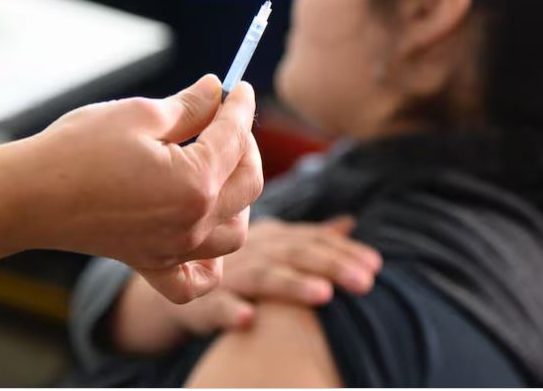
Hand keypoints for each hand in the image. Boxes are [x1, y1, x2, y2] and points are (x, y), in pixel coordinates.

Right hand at [15, 75, 263, 303]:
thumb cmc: (77, 151)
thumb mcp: (139, 114)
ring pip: (235, 233)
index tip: (239, 88)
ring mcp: (174, 249)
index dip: (241, 107)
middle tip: (228, 121)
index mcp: (195, 184)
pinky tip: (204, 234)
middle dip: (246, 147)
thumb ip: (189, 105)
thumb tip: (217, 91)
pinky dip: (211, 264)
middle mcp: (192, 224)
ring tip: (220, 169)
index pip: (235, 138)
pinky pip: (196, 279)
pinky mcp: (152, 263)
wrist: (27, 195)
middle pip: (248, 185)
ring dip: (239, 199)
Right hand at [111, 217, 381, 353]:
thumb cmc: (233, 265)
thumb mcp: (270, 245)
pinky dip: (229, 311)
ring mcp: (224, 273)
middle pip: (295, 254)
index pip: (313, 239)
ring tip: (323, 296)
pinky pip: (212, 305)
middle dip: (332, 266)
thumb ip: (309, 237)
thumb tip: (350, 223)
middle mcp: (251, 250)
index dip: (345, 250)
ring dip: (291, 286)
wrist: (166, 284)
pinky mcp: (197, 300)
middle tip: (366, 281)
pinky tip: (250, 320)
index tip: (376, 265)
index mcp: (271, 237)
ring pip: (260, 277)